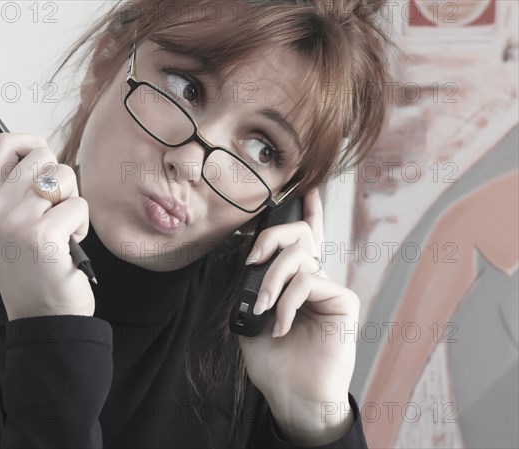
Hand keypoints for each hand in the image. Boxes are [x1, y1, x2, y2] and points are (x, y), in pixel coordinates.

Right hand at [0, 133, 93, 320]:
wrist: (42, 315)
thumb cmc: (32, 268)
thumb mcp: (7, 226)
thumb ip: (15, 190)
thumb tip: (40, 151)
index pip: (3, 144)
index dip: (31, 143)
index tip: (45, 160)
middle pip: (42, 155)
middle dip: (60, 179)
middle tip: (55, 210)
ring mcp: (15, 222)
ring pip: (65, 176)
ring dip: (72, 202)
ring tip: (61, 230)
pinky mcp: (42, 235)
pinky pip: (79, 205)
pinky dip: (81, 225)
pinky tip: (68, 246)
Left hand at [237, 188, 358, 439]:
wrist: (292, 396)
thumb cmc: (274, 361)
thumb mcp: (253, 318)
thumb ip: (256, 287)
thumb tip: (254, 262)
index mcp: (295, 282)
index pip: (303, 239)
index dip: (309, 211)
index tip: (308, 187)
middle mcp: (315, 279)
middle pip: (300, 234)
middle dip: (272, 238)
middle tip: (253, 261)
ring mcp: (330, 288)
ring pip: (300, 256)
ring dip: (273, 281)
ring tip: (265, 309)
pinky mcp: (343, 301)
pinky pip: (309, 281)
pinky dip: (289, 301)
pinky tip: (283, 326)